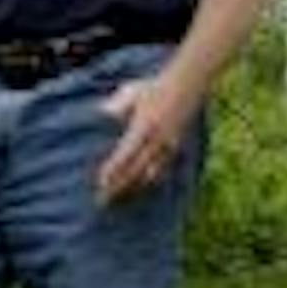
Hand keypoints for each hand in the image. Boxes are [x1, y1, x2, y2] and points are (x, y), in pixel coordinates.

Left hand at [95, 75, 191, 203]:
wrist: (187, 86)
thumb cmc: (154, 88)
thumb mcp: (132, 91)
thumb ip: (117, 105)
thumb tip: (101, 114)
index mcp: (144, 126)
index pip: (125, 154)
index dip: (112, 171)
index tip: (100, 183)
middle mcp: (156, 140)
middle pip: (135, 170)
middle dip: (118, 187)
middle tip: (102, 201)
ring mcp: (167, 146)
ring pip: (149, 174)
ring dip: (133, 187)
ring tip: (119, 199)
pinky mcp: (175, 149)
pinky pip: (161, 170)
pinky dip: (148, 181)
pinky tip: (140, 187)